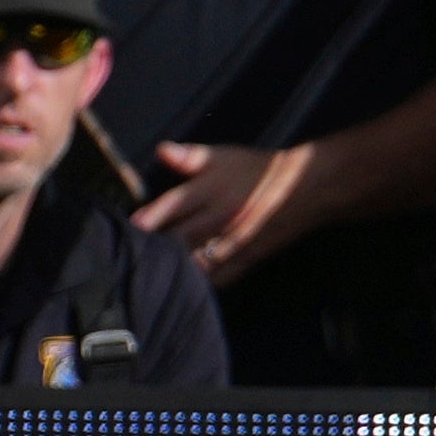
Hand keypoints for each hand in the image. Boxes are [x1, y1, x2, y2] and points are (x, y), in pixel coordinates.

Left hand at [138, 137, 321, 285]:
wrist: (304, 189)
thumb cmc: (256, 170)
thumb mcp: (224, 156)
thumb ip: (190, 156)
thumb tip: (160, 150)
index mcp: (212, 189)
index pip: (173, 205)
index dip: (149, 218)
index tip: (130, 228)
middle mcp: (221, 217)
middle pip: (180, 238)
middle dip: (155, 247)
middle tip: (131, 255)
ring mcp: (234, 242)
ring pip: (196, 262)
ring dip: (173, 268)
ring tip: (150, 273)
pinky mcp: (246, 260)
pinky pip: (217, 279)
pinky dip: (198, 283)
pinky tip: (181, 285)